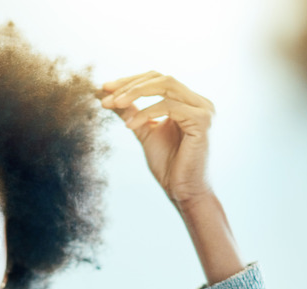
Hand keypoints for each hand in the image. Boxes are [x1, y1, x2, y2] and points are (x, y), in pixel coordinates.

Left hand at [100, 71, 214, 206]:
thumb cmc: (169, 166)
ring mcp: (203, 110)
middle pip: (160, 78)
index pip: (157, 79)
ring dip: (135, 93)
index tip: (104, 88)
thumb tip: (107, 96)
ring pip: (165, 85)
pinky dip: (146, 113)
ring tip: (114, 104)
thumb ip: (131, 112)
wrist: (184, 192)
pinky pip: (169, 106)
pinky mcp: (202, 121)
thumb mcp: (144, 131)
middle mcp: (199, 102)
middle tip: (105, 95)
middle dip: (130, 84)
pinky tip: (130, 126)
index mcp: (188, 102)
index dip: (130, 81)